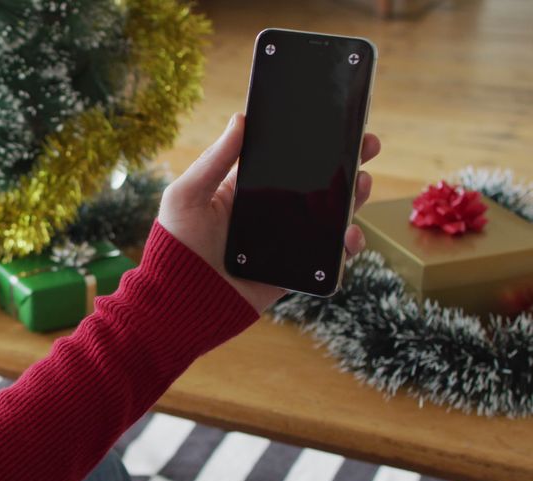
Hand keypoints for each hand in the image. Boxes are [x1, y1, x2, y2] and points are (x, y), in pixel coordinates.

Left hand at [157, 113, 381, 312]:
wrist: (180, 301)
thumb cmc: (174, 246)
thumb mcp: (186, 195)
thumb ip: (213, 160)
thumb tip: (240, 119)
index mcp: (244, 189)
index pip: (285, 159)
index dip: (310, 142)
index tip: (336, 121)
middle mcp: (269, 211)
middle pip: (315, 183)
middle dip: (344, 163)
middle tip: (366, 144)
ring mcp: (285, 240)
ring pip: (330, 215)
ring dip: (353, 198)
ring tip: (361, 183)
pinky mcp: (295, 269)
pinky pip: (329, 256)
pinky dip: (347, 244)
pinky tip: (349, 233)